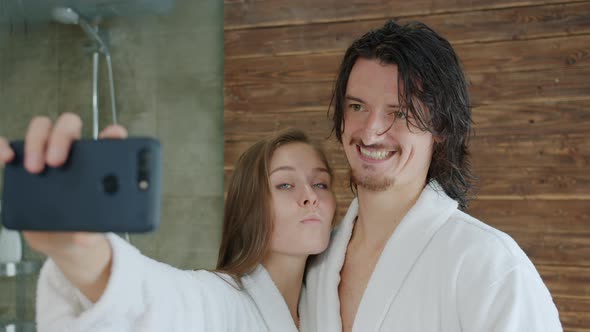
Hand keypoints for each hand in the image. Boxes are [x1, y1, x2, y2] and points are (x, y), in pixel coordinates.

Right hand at [0, 112, 126, 256]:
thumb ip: (91, 235)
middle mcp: (74, 153)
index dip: (113, 133)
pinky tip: (7, 157)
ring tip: (34, 168)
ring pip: (42, 127)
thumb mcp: (88, 237)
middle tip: (56, 162)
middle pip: (70, 125)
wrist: (58, 241)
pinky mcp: (23, 164)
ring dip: (37, 140)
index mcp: (98, 165)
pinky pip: (12, 145)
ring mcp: (47, 155)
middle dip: (62, 136)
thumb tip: (86, 235)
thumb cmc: (82, 231)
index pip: (110, 139)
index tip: (112, 136)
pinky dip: (5, 145)